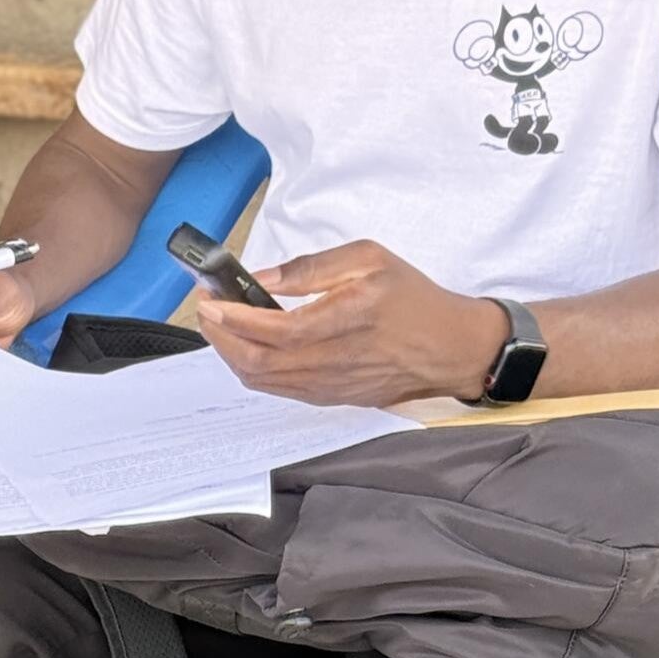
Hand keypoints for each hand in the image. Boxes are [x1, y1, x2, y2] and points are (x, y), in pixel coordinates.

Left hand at [188, 241, 509, 407]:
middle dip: (220, 337)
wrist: (451, 348)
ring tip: (220, 324)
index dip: (234, 318)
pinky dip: (253, 369)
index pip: (273, 331)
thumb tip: (263, 278)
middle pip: (256, 363)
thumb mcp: (369, 259)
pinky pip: (279, 389)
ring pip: (262, 382)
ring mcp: (330, 387)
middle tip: (207, 309)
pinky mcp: (331, 398)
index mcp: (343, 322)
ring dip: (232, 354)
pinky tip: (248, 345)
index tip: (210, 299)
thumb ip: (311, 268)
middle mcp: (332, 362)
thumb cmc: (413, 299)